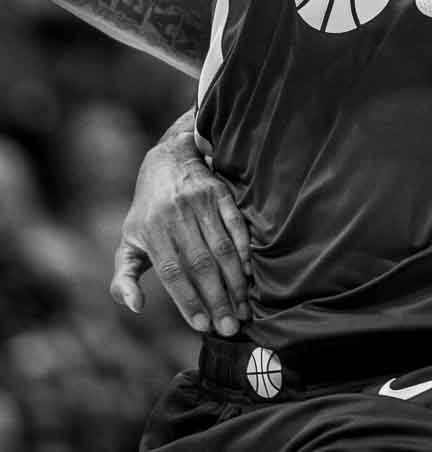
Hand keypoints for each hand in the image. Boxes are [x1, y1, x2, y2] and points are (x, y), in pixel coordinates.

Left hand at [110, 118, 251, 335]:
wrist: (169, 160)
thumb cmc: (147, 213)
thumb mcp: (128, 242)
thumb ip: (124, 278)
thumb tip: (135, 306)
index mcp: (152, 231)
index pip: (172, 272)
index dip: (188, 299)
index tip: (202, 326)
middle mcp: (176, 215)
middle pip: (200, 264)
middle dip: (217, 299)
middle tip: (230, 327)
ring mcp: (200, 203)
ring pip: (222, 248)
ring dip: (235, 282)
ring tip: (243, 309)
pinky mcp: (220, 193)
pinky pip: (236, 226)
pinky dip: (245, 251)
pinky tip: (250, 275)